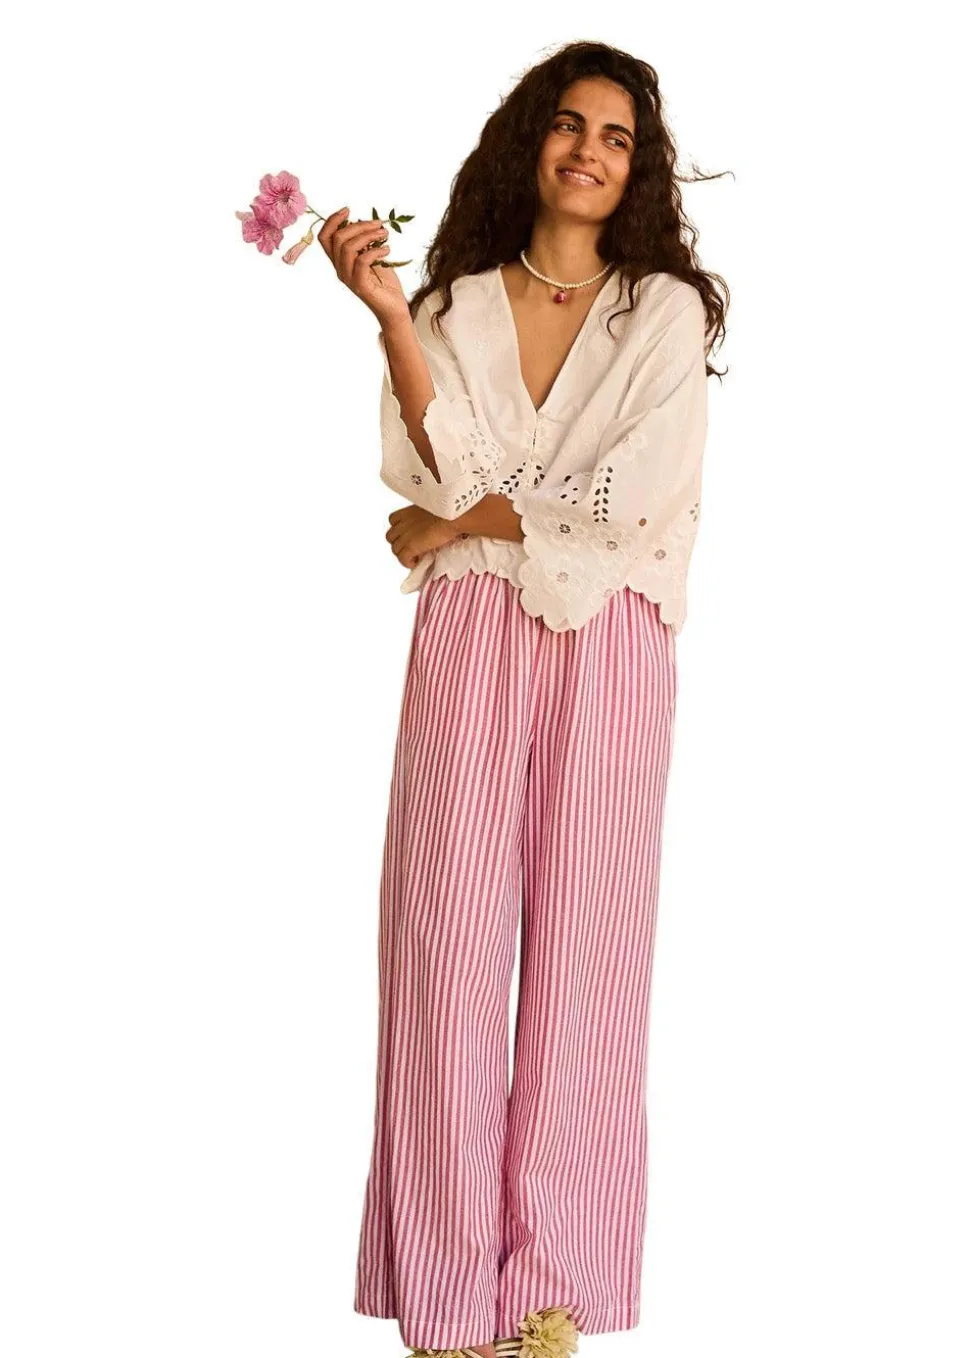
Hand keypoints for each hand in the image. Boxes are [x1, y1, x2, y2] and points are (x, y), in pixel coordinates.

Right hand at [316, 207, 410, 327]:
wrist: (394, 308)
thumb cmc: (384, 283)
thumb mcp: (372, 257)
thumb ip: (364, 242)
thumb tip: (361, 221)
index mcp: (340, 261)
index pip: (325, 238)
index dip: (332, 221)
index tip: (348, 210)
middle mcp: (340, 270)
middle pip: (338, 239)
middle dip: (359, 225)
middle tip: (379, 224)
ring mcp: (349, 278)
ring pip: (348, 247)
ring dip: (368, 235)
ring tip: (384, 234)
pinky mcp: (360, 286)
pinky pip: (362, 261)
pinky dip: (376, 250)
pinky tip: (387, 250)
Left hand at [385, 505, 461, 568]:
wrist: (454, 518)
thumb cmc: (450, 512)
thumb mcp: (433, 511)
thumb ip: (426, 518)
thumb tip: (432, 526)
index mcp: (408, 512)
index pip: (393, 520)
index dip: (399, 530)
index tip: (408, 535)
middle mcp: (403, 523)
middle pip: (391, 536)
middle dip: (399, 543)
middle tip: (412, 547)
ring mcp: (405, 535)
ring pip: (395, 549)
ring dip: (403, 554)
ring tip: (415, 556)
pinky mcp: (410, 547)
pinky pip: (402, 559)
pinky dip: (408, 562)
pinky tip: (416, 562)